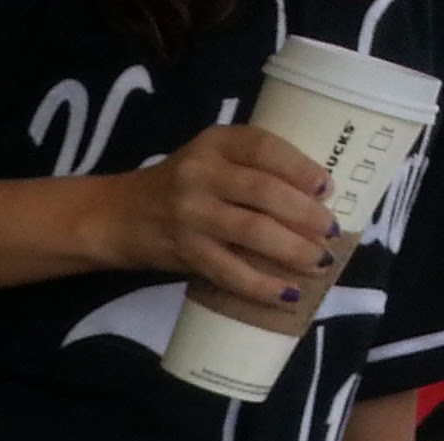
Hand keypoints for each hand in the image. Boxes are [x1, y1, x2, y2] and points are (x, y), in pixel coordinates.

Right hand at [98, 124, 341, 308]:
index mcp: (214, 143)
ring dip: (293, 250)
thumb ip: (248, 169)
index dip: (301, 168)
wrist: (112, 217)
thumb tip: (311, 201)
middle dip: (306, 215)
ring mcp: (189, 214)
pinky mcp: (182, 251)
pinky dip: (261, 285)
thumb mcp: (207, 161)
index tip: (326, 189)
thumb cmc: (173, 188)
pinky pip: (229, 271)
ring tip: (319, 263)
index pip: (265, 148)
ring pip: (253, 232)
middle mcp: (200, 174)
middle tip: (331, 232)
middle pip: (265, 192)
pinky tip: (286, 294)